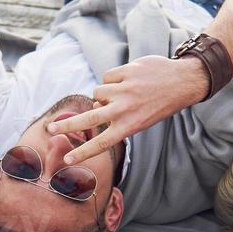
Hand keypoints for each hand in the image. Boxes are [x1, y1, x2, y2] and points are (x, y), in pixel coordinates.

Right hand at [48, 54, 209, 165]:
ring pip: (98, 91)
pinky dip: (113, 79)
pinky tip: (128, 80)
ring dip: (104, 93)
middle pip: (88, 119)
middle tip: (50, 129)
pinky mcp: (127, 72)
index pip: (101, 143)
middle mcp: (124, 110)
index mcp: (129, 126)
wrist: (182, 82)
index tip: (67, 160)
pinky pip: (108, 76)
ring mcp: (125, 90)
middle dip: (67, 125)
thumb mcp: (141, 119)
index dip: (82, 152)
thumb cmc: (159, 104)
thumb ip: (116, 116)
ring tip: (122, 93)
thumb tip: (94, 104)